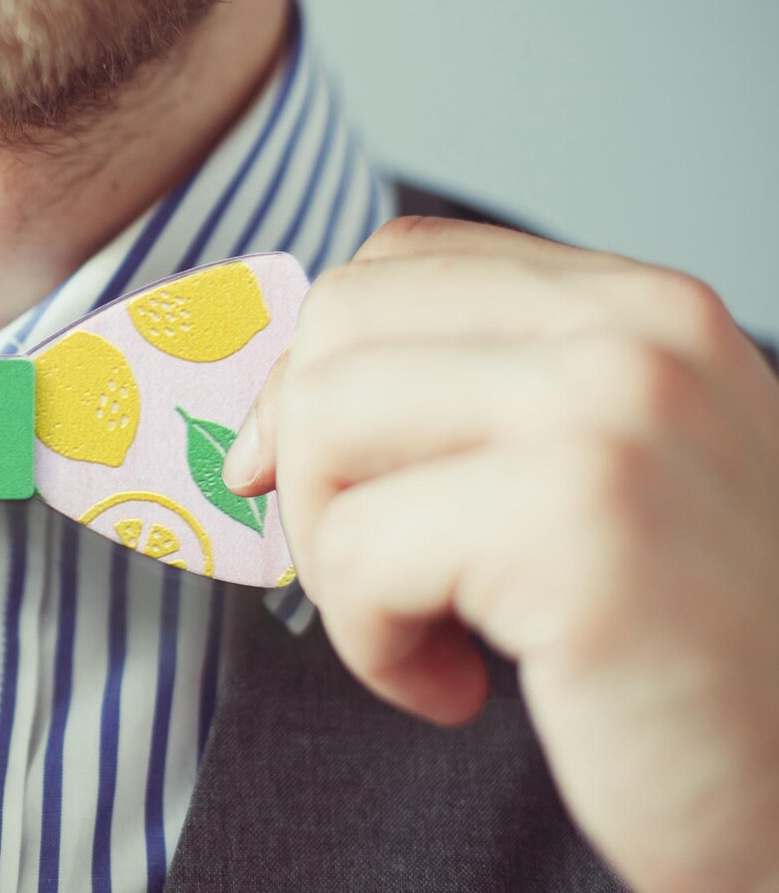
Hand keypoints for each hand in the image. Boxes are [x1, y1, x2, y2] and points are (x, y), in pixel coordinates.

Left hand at [226, 217, 778, 892]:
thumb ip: (462, 406)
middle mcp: (636, 332)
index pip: (398, 261)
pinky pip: (359, 551)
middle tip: (371, 572)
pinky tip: (453, 688)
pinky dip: (370, 643)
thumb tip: (267, 420)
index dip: (314, 367)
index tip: (304, 470)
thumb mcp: (585, 479)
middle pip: (341, 323)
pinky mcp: (578, 524)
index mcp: (639, 306)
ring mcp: (611, 415)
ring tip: (420, 631)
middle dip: (310, 461)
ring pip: (325, 423)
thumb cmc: (680, 652)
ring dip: (332, 557)